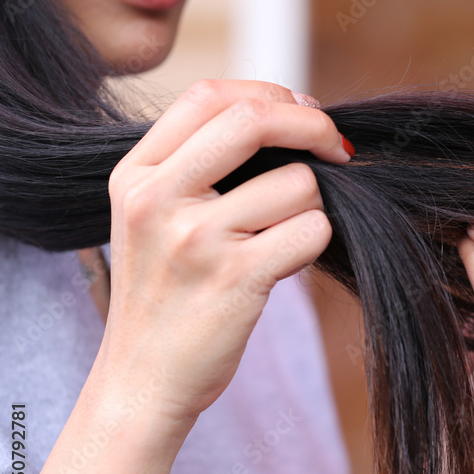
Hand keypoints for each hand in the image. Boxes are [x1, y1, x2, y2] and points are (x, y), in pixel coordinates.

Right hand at [99, 80, 348, 434]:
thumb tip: (292, 118)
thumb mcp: (154, 217)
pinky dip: (313, 242)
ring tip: (280, 240)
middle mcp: (157, 198)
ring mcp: (195, 238)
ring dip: (311, 207)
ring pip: (298, 183)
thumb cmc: (165, 295)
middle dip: (313, 126)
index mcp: (135, 173)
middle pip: (254, 120)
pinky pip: (311, 230)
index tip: (305, 113)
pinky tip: (285, 264)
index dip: (271, 93)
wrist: (143, 380)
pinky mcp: (235, 278)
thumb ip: (200, 165)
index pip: (209, 95)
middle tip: (338, 150)